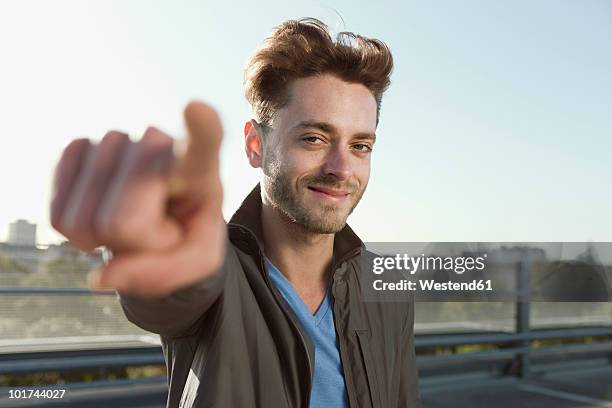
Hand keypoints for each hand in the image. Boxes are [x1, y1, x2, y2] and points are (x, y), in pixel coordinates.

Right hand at [50, 101, 224, 297]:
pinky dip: (77, 233)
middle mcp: (157, 145)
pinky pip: (59, 215)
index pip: (202, 146)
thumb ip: (164, 274)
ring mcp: (116, 141)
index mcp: (200, 170)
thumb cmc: (188, 233)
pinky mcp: (79, 148)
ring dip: (105, 239)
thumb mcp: (197, 262)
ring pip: (85, 222)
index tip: (196, 109)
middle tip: (158, 233)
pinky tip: (103, 212)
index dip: (201, 130)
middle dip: (136, 246)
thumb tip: (103, 276)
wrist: (163, 216)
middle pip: (124, 222)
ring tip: (133, 220)